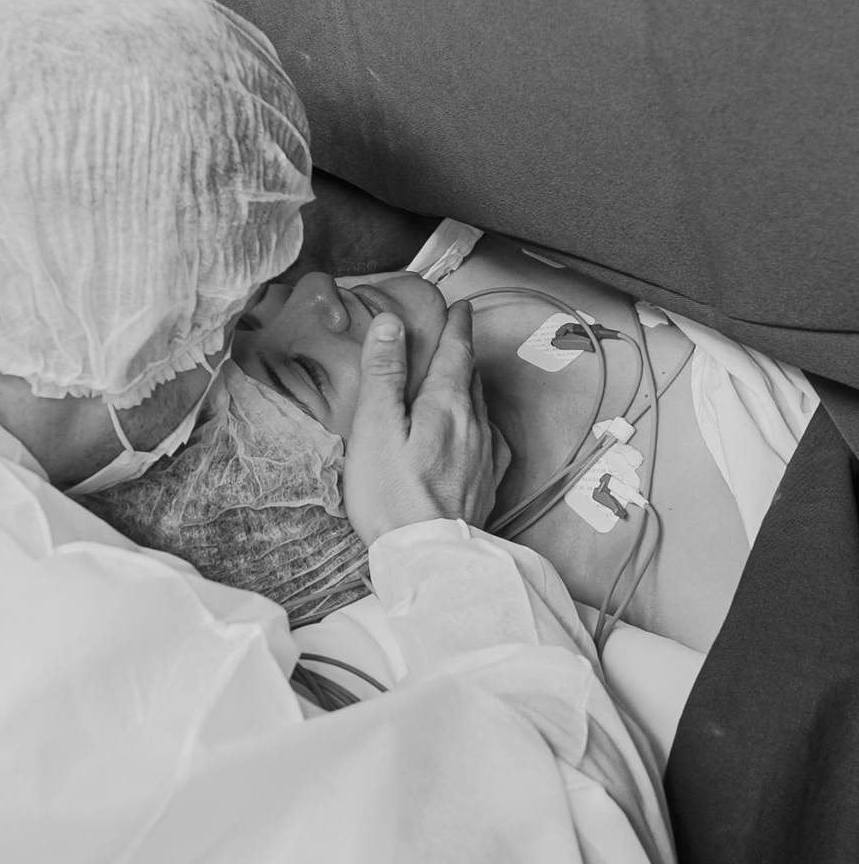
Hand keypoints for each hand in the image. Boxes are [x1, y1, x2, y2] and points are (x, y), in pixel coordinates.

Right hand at [343, 302, 505, 547]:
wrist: (428, 556)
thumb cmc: (393, 496)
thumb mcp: (375, 428)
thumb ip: (384, 374)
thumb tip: (390, 324)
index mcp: (446, 405)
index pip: (458, 352)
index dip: (458, 325)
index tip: (460, 307)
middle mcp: (474, 425)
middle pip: (472, 376)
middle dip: (465, 351)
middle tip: (457, 334)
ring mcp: (484, 456)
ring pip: (481, 407)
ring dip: (471, 384)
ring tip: (460, 375)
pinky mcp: (486, 483)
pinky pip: (489, 440)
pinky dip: (479, 422)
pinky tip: (475, 431)